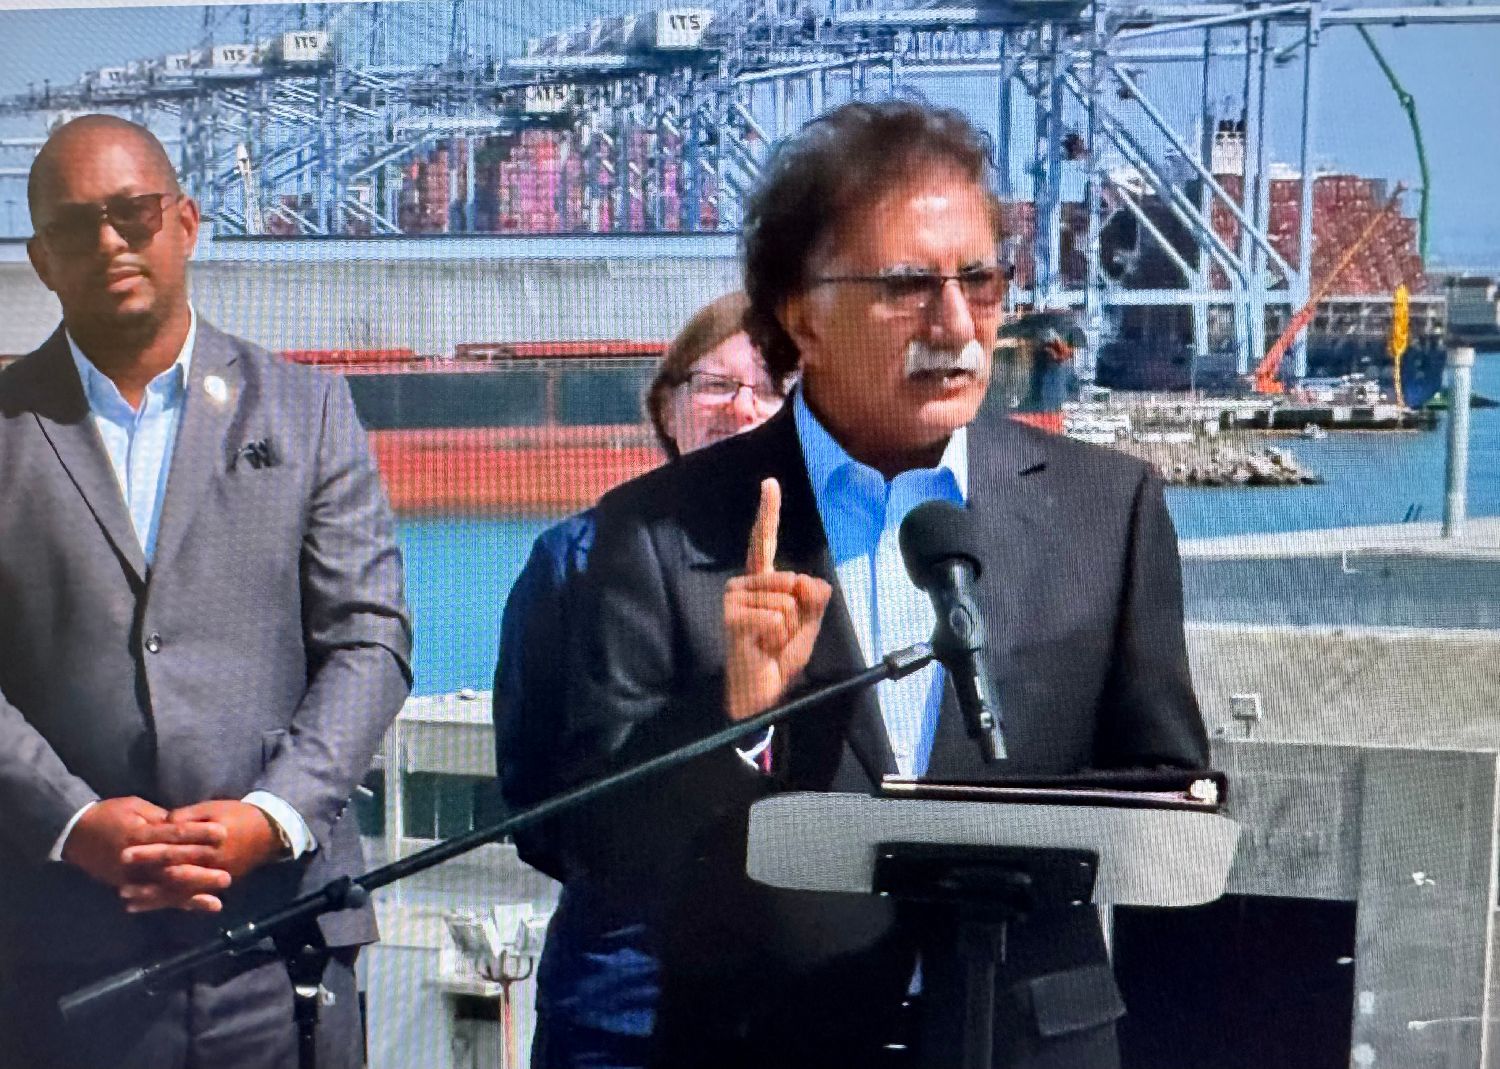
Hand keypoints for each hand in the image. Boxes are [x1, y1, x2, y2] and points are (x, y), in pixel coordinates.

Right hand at [62, 796, 228, 912]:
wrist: (74, 832)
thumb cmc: (109, 814)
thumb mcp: (136, 806)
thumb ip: (161, 817)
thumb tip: (186, 825)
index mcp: (138, 834)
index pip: (174, 835)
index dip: (199, 834)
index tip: (223, 833)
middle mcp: (134, 860)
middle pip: (171, 867)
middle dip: (200, 873)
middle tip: (226, 877)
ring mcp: (129, 877)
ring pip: (164, 889)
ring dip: (190, 896)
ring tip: (216, 901)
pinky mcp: (126, 886)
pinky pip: (153, 898)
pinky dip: (174, 904)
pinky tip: (194, 908)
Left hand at [119, 800, 280, 913]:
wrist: (268, 832)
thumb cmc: (238, 815)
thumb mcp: (214, 808)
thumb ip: (188, 816)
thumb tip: (163, 823)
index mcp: (210, 841)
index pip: (175, 846)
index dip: (150, 849)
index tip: (125, 850)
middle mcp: (211, 864)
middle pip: (174, 872)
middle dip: (146, 877)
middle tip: (121, 883)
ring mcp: (214, 877)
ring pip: (179, 891)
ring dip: (152, 896)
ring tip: (126, 898)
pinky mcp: (214, 885)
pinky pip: (188, 898)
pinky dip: (167, 903)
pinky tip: (145, 906)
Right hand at [724, 478, 831, 721]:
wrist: (760, 690)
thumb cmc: (780, 656)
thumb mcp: (809, 624)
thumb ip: (815, 599)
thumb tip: (807, 582)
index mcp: (762, 581)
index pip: (764, 541)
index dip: (768, 511)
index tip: (770, 483)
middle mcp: (744, 583)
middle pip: (795, 581)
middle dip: (800, 613)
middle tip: (779, 635)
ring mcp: (735, 598)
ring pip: (788, 601)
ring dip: (788, 628)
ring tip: (769, 641)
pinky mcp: (733, 615)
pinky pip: (777, 615)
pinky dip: (778, 635)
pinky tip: (761, 645)